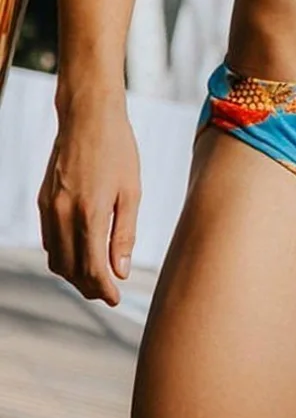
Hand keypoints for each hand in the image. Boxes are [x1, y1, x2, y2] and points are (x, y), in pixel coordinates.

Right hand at [38, 91, 140, 305]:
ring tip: (97, 278)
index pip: (93, 269)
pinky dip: (62, 255)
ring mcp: (48, 208)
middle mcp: (63, 215)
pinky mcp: (43, 200)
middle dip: (89, 287)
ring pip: (56, 258)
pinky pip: (48, 240)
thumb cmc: (118, 151)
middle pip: (71, 270)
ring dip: (74, 274)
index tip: (116, 299)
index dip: (104, 289)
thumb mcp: (131, 192)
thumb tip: (120, 271)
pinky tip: (80, 254)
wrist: (88, 118)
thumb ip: (124, 233)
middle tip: (108, 293)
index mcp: (90, 214)